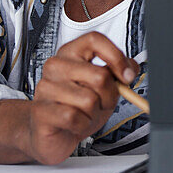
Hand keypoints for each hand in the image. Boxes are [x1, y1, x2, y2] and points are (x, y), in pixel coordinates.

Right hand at [24, 33, 139, 164]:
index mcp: (71, 53)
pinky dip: (82, 125)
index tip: (127, 76)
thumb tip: (132, 67)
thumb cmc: (77, 107)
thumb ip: (117, 74)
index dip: (116, 56)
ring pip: (89, 100)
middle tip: (100, 103)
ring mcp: (45, 87)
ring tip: (83, 114)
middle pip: (100, 76)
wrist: (55, 133)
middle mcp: (56, 65)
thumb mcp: (103, 88)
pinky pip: (74, 117)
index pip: (95, 40)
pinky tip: (74, 124)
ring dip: (94, 114)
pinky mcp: (40, 110)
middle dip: (109, 96)